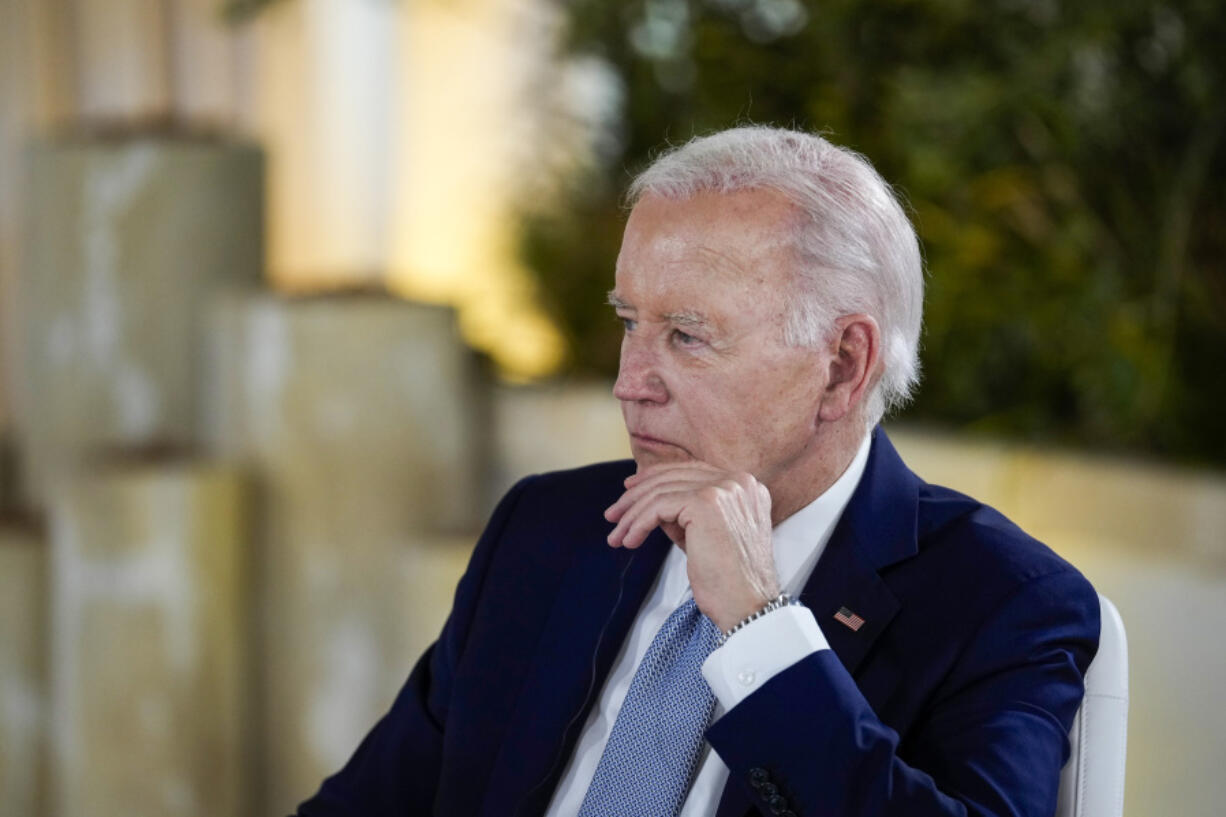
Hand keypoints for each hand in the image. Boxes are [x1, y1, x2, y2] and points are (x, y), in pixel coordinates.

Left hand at [604, 462, 780, 631]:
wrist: (747, 605)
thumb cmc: (727, 578)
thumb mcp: (706, 535)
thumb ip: (684, 512)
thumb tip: (648, 502)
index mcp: (744, 486)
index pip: (690, 471)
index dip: (656, 478)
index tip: (630, 490)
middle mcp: (738, 481)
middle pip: (673, 477)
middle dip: (636, 496)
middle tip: (613, 515)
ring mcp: (724, 489)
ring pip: (662, 492)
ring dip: (632, 515)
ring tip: (617, 536)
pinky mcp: (706, 502)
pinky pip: (658, 507)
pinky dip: (638, 524)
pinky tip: (629, 541)